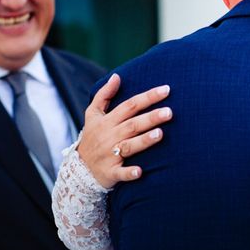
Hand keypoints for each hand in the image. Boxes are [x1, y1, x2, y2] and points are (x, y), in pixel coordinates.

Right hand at [77, 74, 171, 188]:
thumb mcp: (92, 114)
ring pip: (128, 146)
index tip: (166, 90)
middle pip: (132, 124)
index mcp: (107, 121)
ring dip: (143, 141)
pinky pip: (120, 173)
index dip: (147, 97)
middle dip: (150, 118)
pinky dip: (129, 173)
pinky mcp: (110, 173)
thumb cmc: (92, 137)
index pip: (130, 105)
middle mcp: (109, 136)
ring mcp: (110, 155)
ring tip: (160, 134)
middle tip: (169, 112)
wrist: (79, 169)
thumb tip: (117, 76)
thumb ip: (104, 94)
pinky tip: (140, 172)